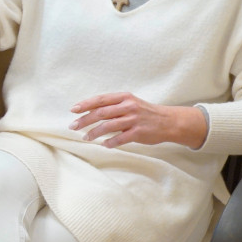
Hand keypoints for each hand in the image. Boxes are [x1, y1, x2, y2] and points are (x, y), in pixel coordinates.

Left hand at [70, 93, 208, 148]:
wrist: (168, 121)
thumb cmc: (145, 112)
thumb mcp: (130, 103)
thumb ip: (113, 106)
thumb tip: (89, 111)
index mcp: (124, 97)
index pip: (101, 99)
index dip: (85, 104)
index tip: (73, 110)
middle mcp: (128, 106)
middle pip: (101, 112)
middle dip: (84, 120)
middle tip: (73, 126)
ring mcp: (134, 119)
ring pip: (108, 126)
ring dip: (94, 132)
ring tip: (85, 138)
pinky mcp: (139, 132)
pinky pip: (120, 139)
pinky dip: (110, 142)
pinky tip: (104, 145)